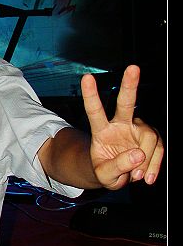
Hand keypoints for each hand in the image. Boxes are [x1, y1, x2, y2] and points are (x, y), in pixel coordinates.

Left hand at [81, 65, 163, 189]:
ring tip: (137, 177)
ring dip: (146, 160)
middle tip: (133, 67)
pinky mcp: (150, 137)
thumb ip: (117, 167)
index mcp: (101, 130)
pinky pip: (158, 148)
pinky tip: (146, 177)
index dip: (91, 94)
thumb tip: (138, 155)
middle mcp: (120, 124)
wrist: (116, 175)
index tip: (86, 77)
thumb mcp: (104, 176)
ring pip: (149, 136)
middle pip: (126, 102)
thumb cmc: (105, 171)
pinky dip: (154, 165)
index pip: (94, 110)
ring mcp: (137, 129)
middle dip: (130, 84)